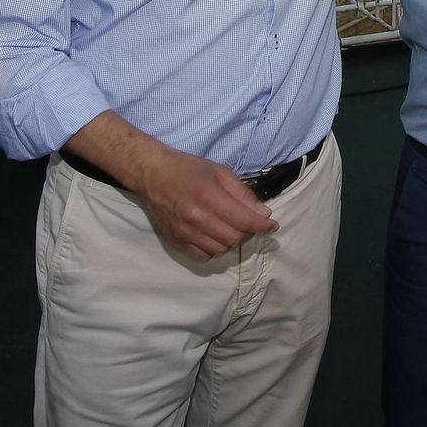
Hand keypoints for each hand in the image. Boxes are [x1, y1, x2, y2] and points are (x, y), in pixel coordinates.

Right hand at [137, 147, 277, 260]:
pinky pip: (202, 256)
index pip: (244, 221)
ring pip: (219, 250)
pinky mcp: (174, 240)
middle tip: (250, 223)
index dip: (263, 226)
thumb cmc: (189, 169)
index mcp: (209, 197)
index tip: (272, 225)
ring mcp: (183, 232)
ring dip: (231, 242)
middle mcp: (195, 218)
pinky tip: (215, 236)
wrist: (153, 174)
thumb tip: (263, 214)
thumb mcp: (221, 172)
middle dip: (248, 233)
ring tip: (231, 228)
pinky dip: (214, 249)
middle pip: (233, 239)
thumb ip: (243, 194)